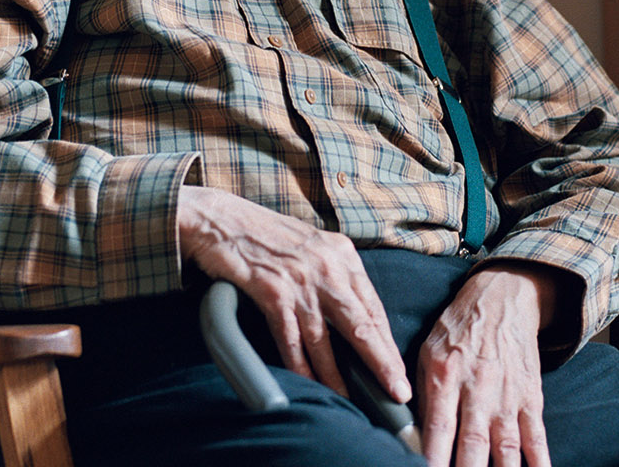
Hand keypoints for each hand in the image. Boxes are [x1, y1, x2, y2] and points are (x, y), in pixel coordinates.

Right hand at [177, 185, 410, 402]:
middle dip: (381, 362)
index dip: (386, 341)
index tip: (395, 366)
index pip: (372, 305)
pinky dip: (299, 366)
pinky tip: (308, 383)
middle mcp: (327, 267)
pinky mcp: (273, 293)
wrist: (223, 219)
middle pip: (361, 324)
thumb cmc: (265, 233)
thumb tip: (351, 310)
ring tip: (348, 398)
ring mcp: (300, 281)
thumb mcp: (312, 245)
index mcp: (342, 253)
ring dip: (337, 375)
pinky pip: (291, 339)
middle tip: (396, 390)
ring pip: (325, 339)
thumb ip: (333, 272)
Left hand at [418, 264, 557, 466]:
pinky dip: (539, 462)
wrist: (501, 299)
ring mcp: (506, 396)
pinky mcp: (530, 398)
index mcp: (445, 377)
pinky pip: (536, 437)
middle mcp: (477, 389)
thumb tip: (412, 432)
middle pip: (472, 443)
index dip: (433, 457)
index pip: (437, 427)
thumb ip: (421, 393)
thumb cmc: (458, 328)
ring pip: (505, 446)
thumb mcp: (427, 351)